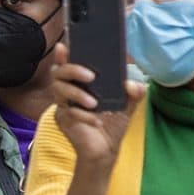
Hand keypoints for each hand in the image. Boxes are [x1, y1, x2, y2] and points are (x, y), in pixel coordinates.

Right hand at [50, 42, 145, 169]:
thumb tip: (131, 84)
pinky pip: (66, 111)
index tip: (65, 45)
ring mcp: (63, 105)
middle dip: (73, 70)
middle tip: (91, 76)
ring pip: (59, 90)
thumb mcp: (129, 104)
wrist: (106, 149)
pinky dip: (83, 115)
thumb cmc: (113, 123)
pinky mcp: (62, 120)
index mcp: (82, 82)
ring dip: (77, 94)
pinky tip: (96, 120)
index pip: (69, 63)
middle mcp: (69, 90)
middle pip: (58, 72)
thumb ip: (135, 91)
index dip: (64, 54)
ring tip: (94, 103)